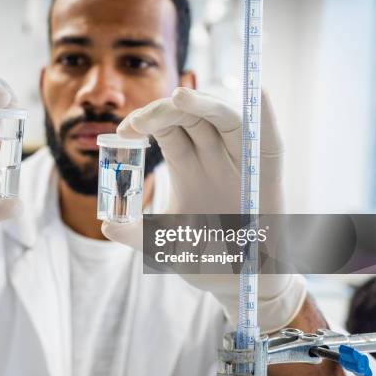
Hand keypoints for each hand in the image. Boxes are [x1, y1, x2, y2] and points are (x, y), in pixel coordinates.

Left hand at [102, 87, 305, 332]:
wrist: (237, 281)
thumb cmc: (202, 257)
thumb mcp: (161, 244)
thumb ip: (135, 233)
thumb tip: (106, 225)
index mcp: (187, 165)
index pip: (166, 127)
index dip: (145, 120)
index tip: (123, 131)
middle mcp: (213, 156)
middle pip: (191, 116)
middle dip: (165, 110)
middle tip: (140, 121)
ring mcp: (241, 161)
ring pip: (225, 118)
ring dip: (206, 103)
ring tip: (181, 98)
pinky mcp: (268, 174)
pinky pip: (269, 140)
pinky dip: (266, 115)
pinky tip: (257, 94)